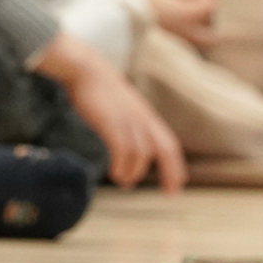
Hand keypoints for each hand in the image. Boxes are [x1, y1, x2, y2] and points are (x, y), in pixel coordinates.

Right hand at [34, 33, 186, 192]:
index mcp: (146, 116)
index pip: (169, 144)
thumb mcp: (122, 105)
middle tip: (170, 192)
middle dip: (170, 173)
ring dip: (134, 173)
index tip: (177, 185)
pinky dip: (120, 166)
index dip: (176, 166)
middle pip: (164, 150)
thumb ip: (130, 120)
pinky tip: (115, 173)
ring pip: (141, 155)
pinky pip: (121, 151)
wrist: (86, 70)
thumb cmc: (98, 89)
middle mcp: (142, 120)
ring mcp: (127, 121)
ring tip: (124, 182)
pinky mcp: (111, 124)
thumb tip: (127, 140)